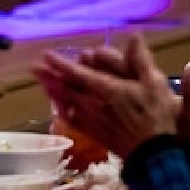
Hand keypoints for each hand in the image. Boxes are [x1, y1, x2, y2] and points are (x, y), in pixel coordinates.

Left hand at [34, 34, 181, 160]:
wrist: (152, 154)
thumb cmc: (154, 115)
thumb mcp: (153, 82)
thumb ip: (140, 58)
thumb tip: (134, 35)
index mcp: (104, 88)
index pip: (76, 73)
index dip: (60, 63)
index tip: (46, 55)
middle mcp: (92, 103)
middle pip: (64, 88)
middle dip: (49, 76)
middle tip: (35, 67)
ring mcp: (90, 120)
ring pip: (65, 103)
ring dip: (53, 92)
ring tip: (43, 84)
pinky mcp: (93, 134)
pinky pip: (73, 121)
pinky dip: (63, 112)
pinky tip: (60, 110)